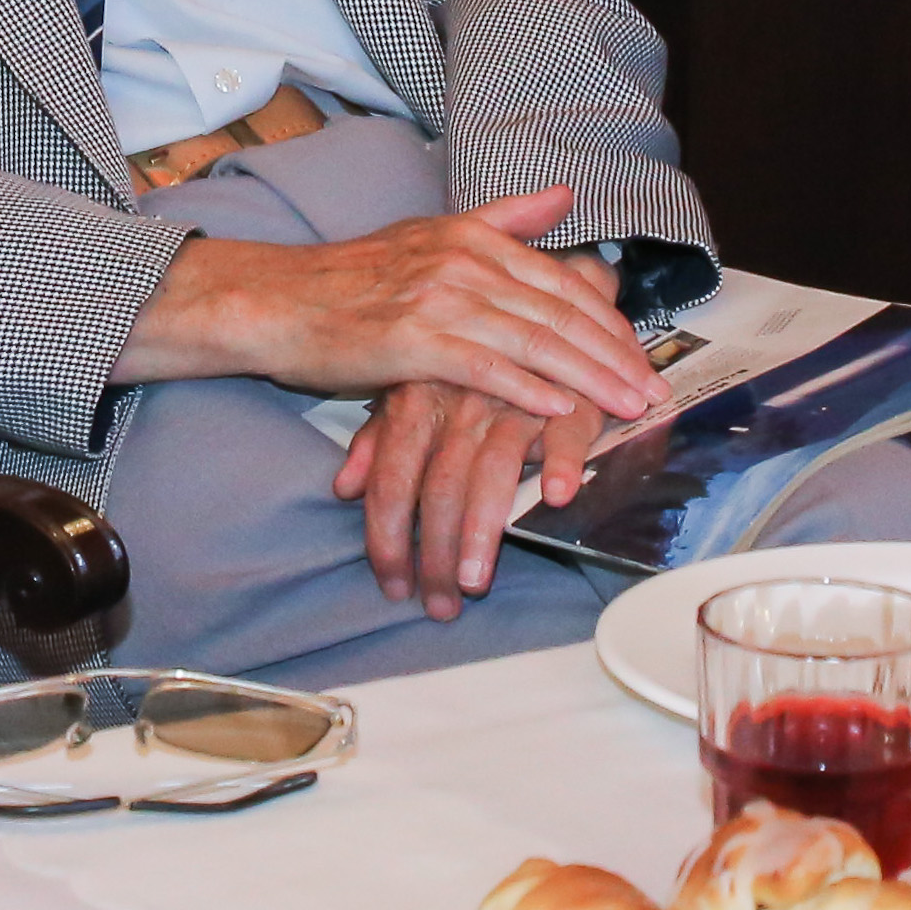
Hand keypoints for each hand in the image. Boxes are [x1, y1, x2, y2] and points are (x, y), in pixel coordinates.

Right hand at [153, 186, 666, 416]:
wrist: (277, 301)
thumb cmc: (352, 280)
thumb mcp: (431, 233)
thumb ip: (504, 218)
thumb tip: (565, 196)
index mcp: (474, 237)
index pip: (562, 283)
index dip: (610, 323)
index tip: (645, 357)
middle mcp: (464, 262)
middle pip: (560, 313)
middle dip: (614, 356)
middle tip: (653, 392)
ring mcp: (439, 299)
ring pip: (533, 341)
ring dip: (588, 379)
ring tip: (627, 409)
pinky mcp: (412, 341)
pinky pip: (482, 367)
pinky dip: (526, 388)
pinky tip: (558, 410)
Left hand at [333, 382, 607, 616]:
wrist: (538, 303)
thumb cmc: (471, 364)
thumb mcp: (412, 390)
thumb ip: (378, 439)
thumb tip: (343, 487)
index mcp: (416, 400)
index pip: (391, 480)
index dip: (388, 538)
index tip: (394, 587)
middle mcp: (458, 401)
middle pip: (439, 488)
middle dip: (435, 554)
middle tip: (439, 606)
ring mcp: (513, 397)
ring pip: (490, 472)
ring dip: (481, 532)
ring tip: (474, 583)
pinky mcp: (567, 394)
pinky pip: (565, 434)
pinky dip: (563, 465)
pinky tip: (558, 500)